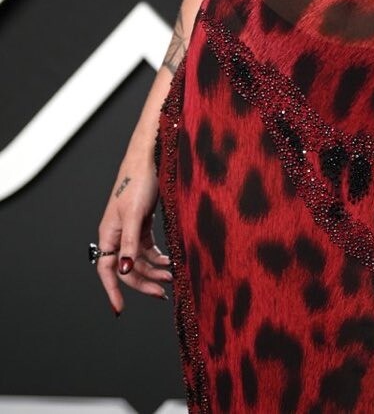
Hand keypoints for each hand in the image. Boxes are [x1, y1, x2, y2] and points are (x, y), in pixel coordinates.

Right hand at [95, 152, 171, 315]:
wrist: (149, 158)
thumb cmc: (138, 182)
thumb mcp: (134, 215)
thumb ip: (130, 244)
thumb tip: (125, 270)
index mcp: (108, 234)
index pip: (106, 270)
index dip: (113, 290)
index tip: (120, 309)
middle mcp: (117, 235)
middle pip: (127, 268)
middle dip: (144, 282)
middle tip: (163, 293)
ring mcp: (129, 230)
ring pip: (139, 259)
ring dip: (154, 270)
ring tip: (172, 277)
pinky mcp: (142, 223)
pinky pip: (147, 248)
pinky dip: (158, 257)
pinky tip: (169, 262)